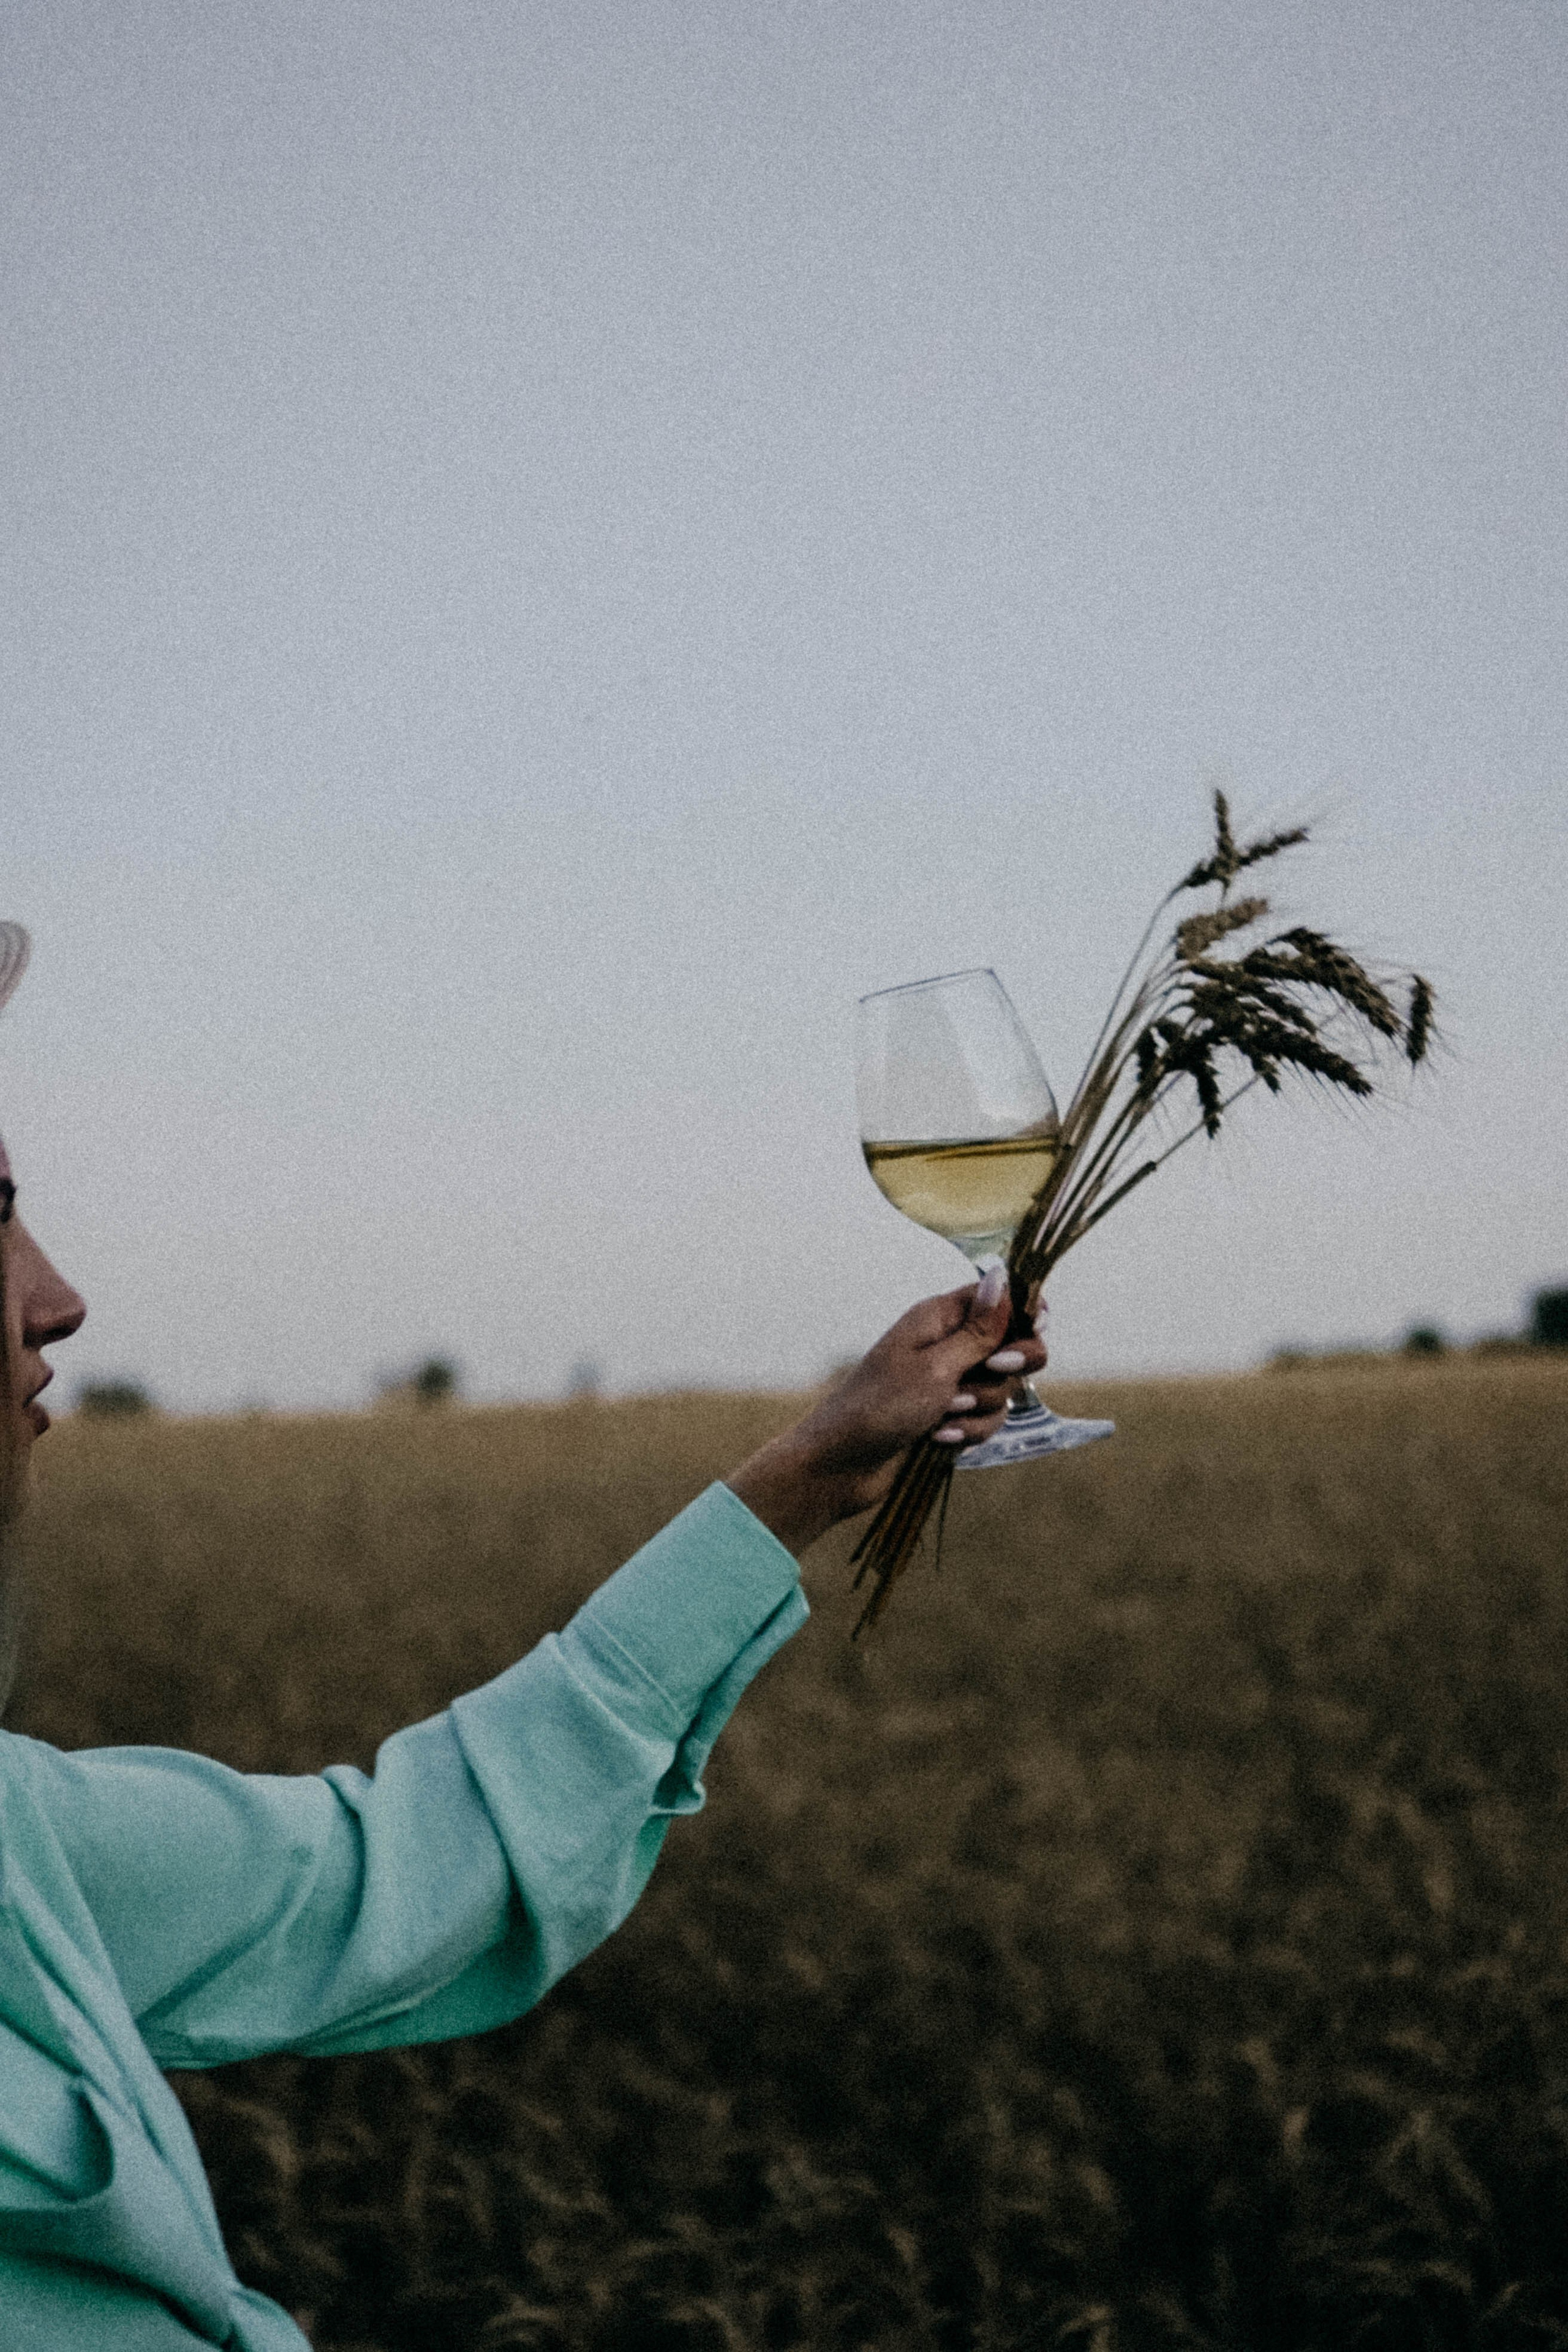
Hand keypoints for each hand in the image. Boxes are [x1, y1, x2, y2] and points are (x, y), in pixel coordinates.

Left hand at [726, 1268, 1047, 1557]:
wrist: (843, 1465)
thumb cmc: (879, 1407)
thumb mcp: (936, 1366)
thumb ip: (979, 1330)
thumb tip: (1002, 1276)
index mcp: (939, 1318)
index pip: (999, 1297)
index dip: (1024, 1312)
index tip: (1035, 1330)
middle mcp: (948, 1344)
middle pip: (1013, 1344)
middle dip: (1010, 1366)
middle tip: (990, 1371)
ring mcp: (951, 1382)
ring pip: (1003, 1388)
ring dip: (981, 1406)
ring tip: (943, 1415)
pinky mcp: (952, 1416)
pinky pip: (988, 1418)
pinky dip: (970, 1430)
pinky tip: (939, 1439)